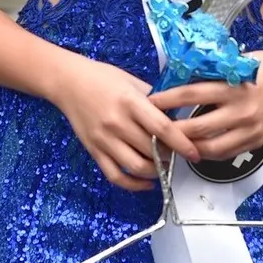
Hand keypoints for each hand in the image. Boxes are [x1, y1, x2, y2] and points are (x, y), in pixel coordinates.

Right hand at [57, 60, 200, 192]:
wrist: (68, 82)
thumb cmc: (102, 77)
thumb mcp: (132, 81)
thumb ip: (154, 99)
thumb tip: (176, 117)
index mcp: (130, 102)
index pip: (161, 128)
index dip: (181, 143)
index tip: (194, 153)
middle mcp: (117, 123)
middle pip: (151, 150)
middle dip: (170, 157)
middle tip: (180, 156)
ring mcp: (104, 139)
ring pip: (136, 167)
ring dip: (155, 172)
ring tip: (164, 166)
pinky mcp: (94, 150)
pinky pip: (116, 176)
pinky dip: (134, 185)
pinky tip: (146, 183)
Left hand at [149, 51, 262, 163]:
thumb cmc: (259, 66)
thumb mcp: (231, 64)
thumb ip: (207, 76)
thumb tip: (174, 85)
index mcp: (232, 87)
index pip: (191, 94)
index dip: (167, 100)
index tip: (150, 102)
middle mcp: (241, 111)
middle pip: (197, 128)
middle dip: (172, 131)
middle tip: (153, 130)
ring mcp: (250, 130)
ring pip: (210, 148)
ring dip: (187, 147)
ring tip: (171, 144)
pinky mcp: (256, 141)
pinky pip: (225, 154)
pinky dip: (207, 152)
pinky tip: (194, 147)